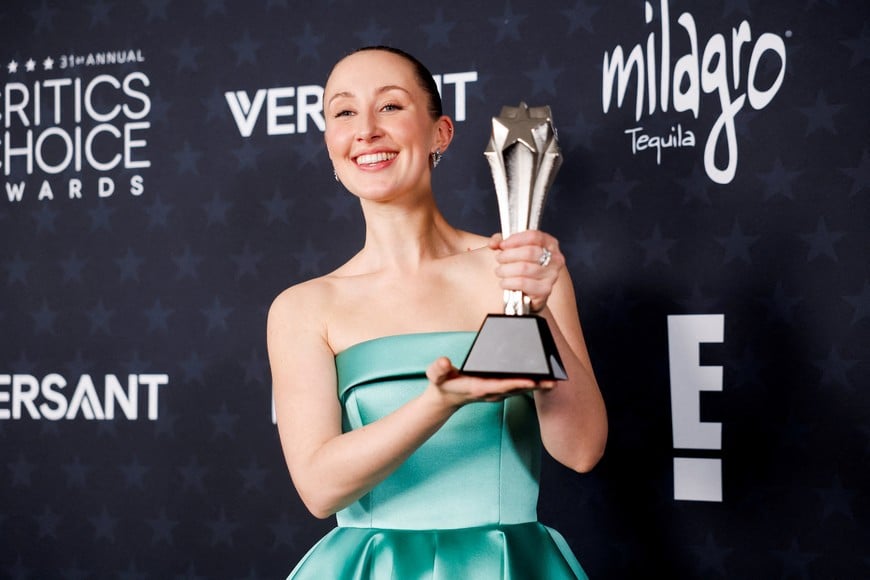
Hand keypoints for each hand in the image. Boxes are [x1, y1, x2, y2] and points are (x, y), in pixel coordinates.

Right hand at [425, 357, 553, 405]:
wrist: (445, 399)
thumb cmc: (442, 385)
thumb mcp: (436, 376)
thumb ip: (438, 369)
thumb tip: (444, 362)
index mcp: (480, 387)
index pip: (502, 385)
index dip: (517, 383)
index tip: (533, 381)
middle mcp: (492, 392)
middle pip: (518, 388)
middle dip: (536, 385)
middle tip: (555, 380)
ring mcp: (497, 392)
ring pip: (522, 388)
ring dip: (538, 384)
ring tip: (556, 378)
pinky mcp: (500, 390)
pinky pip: (519, 387)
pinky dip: (532, 382)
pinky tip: (544, 376)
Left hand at [489, 230, 563, 312]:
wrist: (527, 291)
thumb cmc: (521, 265)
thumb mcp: (511, 248)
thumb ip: (501, 241)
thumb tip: (493, 243)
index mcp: (549, 243)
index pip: (534, 236)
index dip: (515, 239)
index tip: (502, 245)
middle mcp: (555, 258)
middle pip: (529, 252)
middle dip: (508, 255)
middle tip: (499, 258)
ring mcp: (552, 275)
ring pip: (524, 268)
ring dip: (506, 270)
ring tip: (499, 271)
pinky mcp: (545, 290)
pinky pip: (522, 283)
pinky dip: (509, 282)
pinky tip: (504, 283)